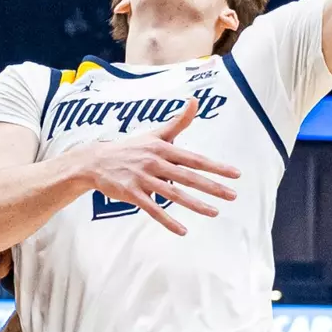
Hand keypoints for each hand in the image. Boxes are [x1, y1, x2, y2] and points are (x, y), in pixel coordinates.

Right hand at [80, 102, 240, 236]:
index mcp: (163, 148)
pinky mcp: (131, 193)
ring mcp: (143, 178)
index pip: (195, 158)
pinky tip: (182, 231)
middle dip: (212, 187)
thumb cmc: (131, 148)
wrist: (96, 161)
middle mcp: (155, 162)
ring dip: (195, 205)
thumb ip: (178, 121)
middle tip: (233, 195)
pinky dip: (168, 220)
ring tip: (214, 212)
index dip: (216, 166)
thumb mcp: (155, 134)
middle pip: (188, 176)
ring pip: (173, 194)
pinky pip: (152, 209)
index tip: (235, 174)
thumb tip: (195, 101)